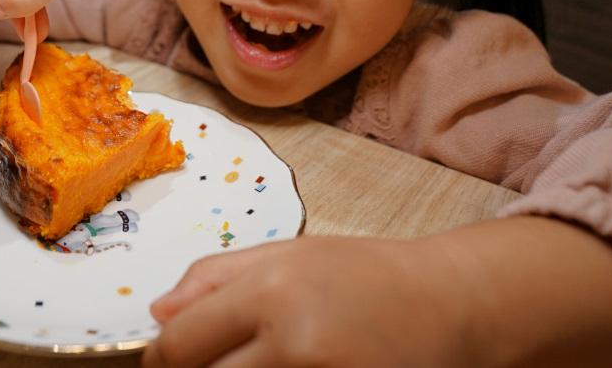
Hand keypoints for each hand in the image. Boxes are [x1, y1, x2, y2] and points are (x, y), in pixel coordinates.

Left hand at [143, 219, 611, 367]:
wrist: (452, 305)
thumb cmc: (367, 276)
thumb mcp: (289, 255)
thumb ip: (216, 278)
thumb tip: (158, 314)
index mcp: (271, 292)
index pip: (181, 344)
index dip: (161, 359)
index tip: (162, 362)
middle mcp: (293, 342)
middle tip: (205, 367)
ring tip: (256, 364)